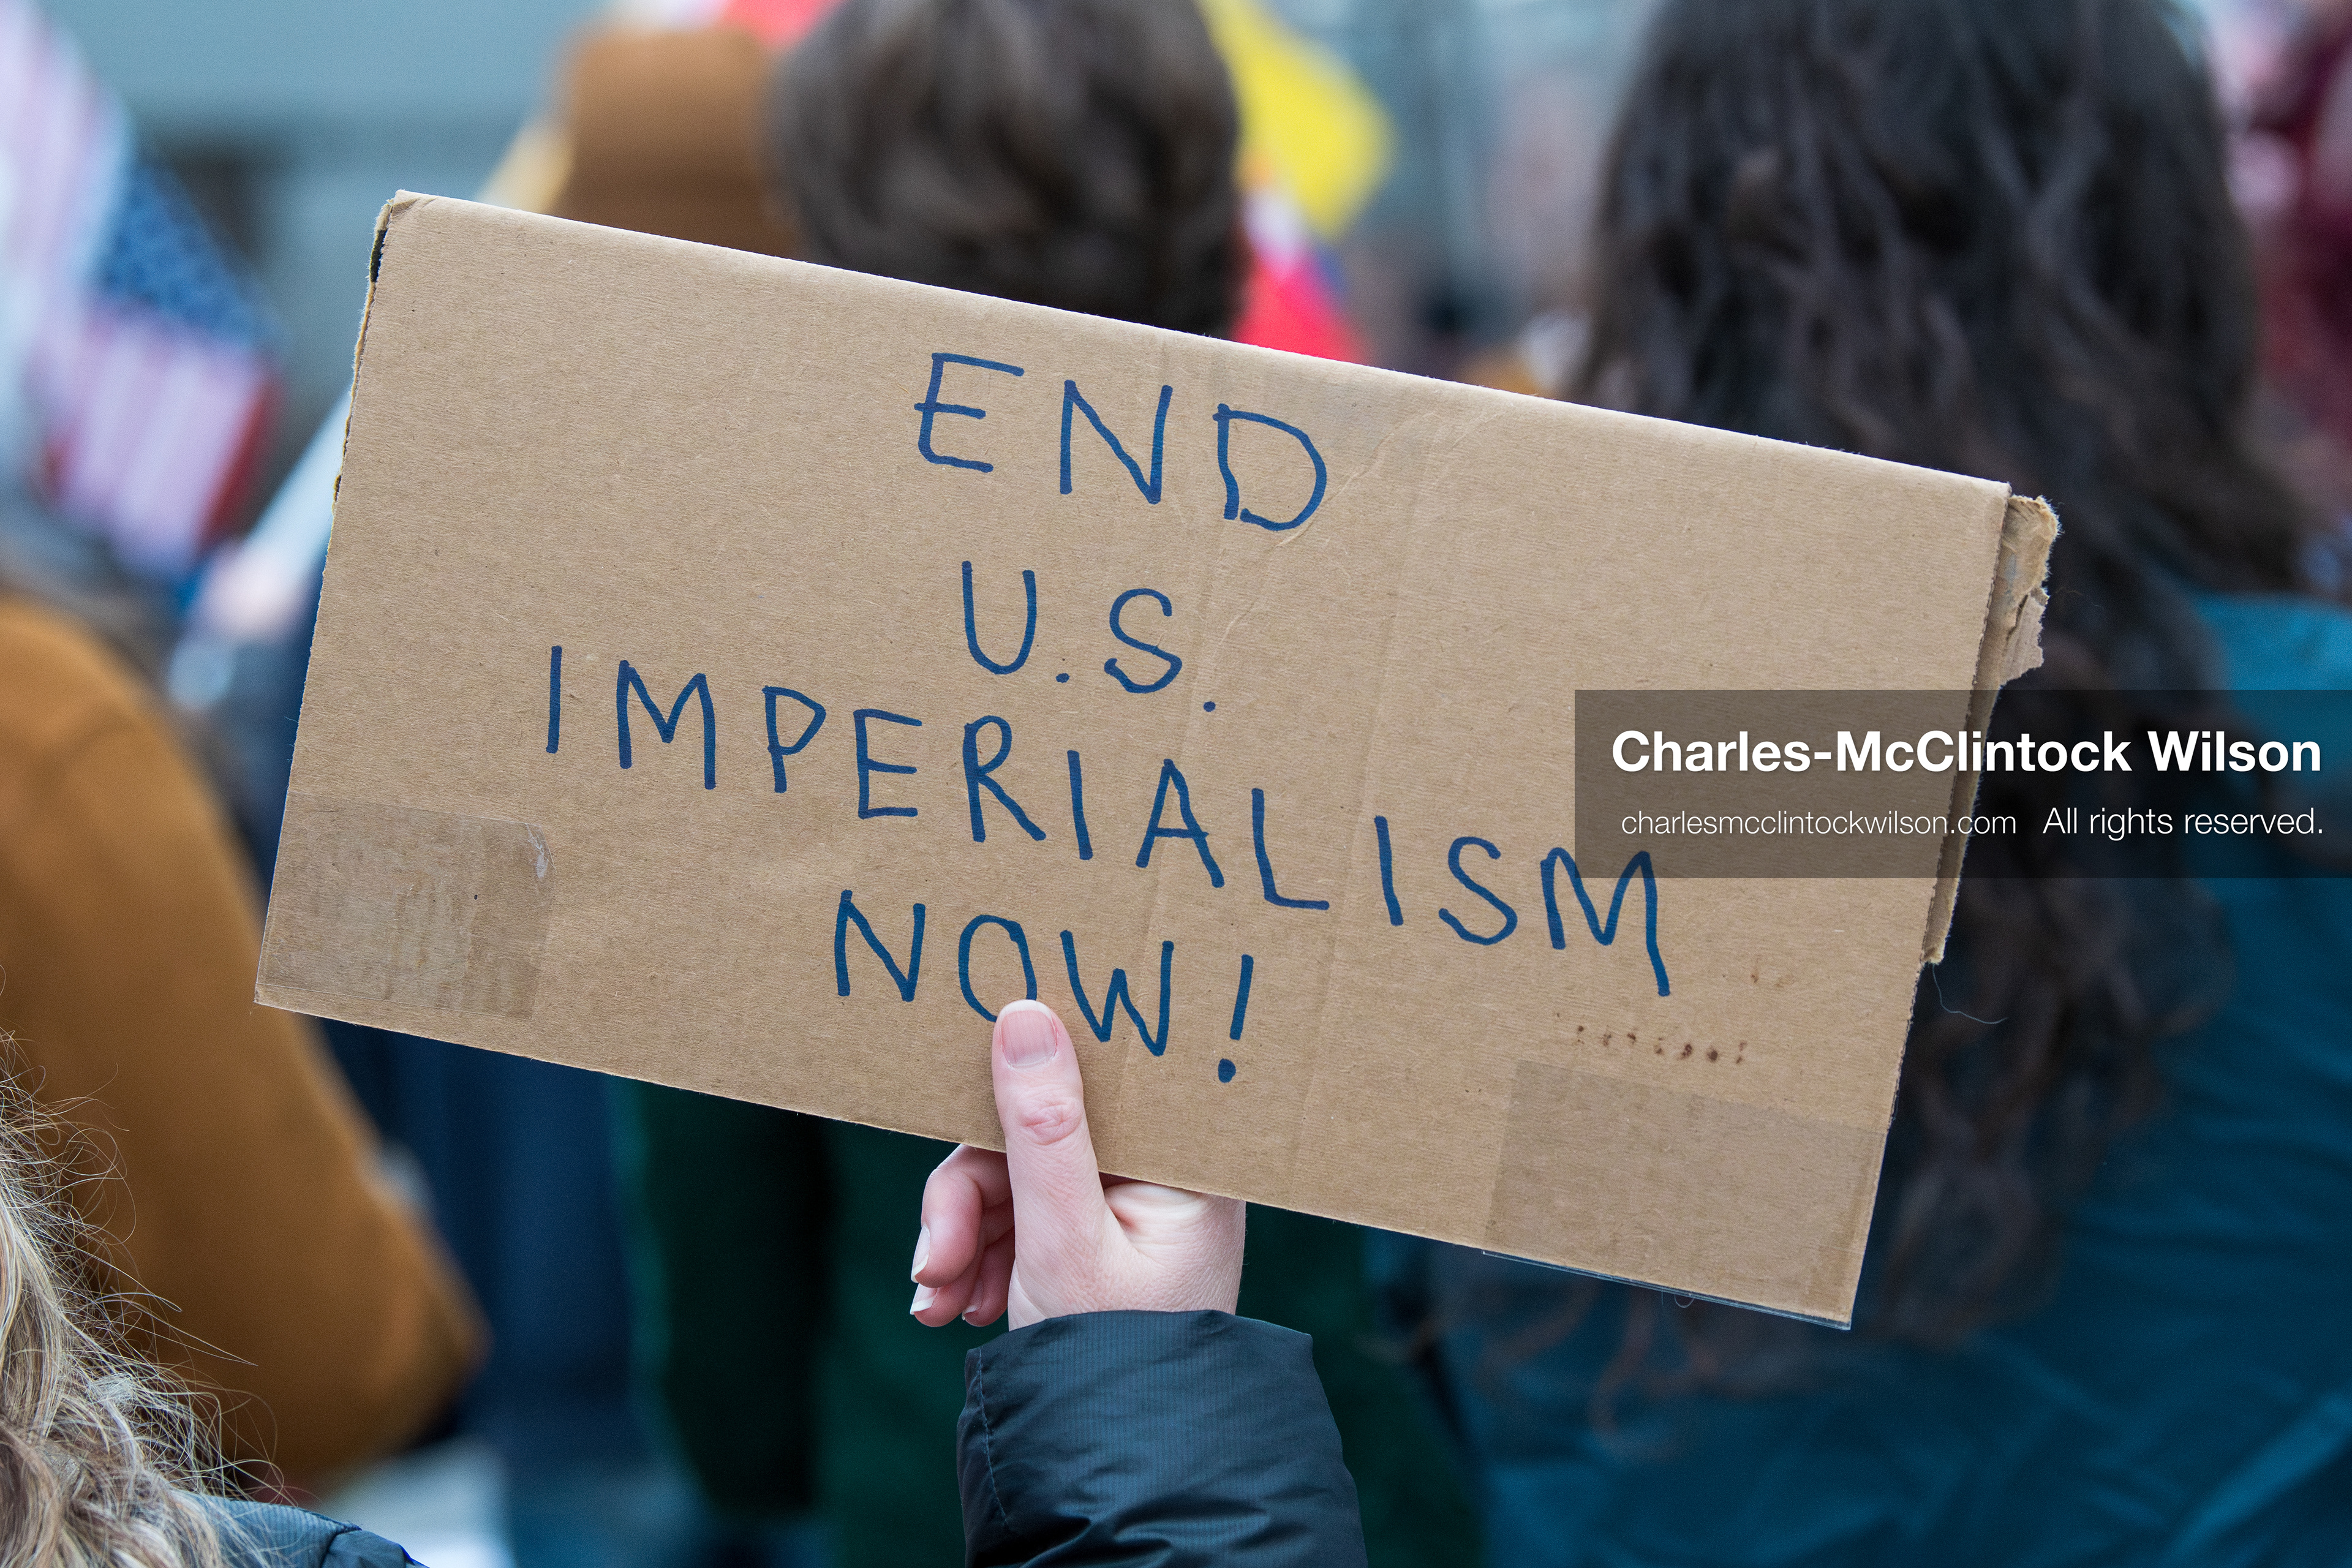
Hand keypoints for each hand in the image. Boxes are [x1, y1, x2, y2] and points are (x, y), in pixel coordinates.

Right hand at [910, 998, 1245, 1329]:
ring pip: (1013, 1176)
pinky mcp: (1085, 1240)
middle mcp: (1161, 1174)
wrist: (1113, 1465)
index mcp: (1186, 1161)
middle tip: (934, 1259)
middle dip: (971, 1195)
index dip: (1026, 1075)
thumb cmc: (1114, 1354)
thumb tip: (1025, 1012)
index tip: (964, 1076)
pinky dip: (977, 1257)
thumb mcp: (1064, 1236)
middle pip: (1040, 1130)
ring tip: (940, 1302)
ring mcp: (1121, 1208)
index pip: (1100, 1078)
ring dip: (963, 1236)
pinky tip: (955, 1306)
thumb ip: (1041, 1128)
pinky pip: (1015, 1216)